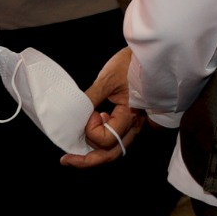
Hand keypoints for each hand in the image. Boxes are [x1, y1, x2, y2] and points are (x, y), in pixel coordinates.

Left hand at [59, 48, 145, 168]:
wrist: (150, 55)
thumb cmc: (131, 64)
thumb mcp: (108, 79)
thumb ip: (90, 99)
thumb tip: (72, 115)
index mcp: (132, 116)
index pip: (107, 139)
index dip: (92, 130)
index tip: (92, 111)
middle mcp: (135, 126)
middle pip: (111, 154)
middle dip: (87, 160)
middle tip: (66, 159)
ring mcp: (134, 125)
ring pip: (113, 151)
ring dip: (93, 151)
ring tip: (75, 146)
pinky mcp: (130, 121)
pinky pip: (116, 140)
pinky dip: (101, 141)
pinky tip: (94, 128)